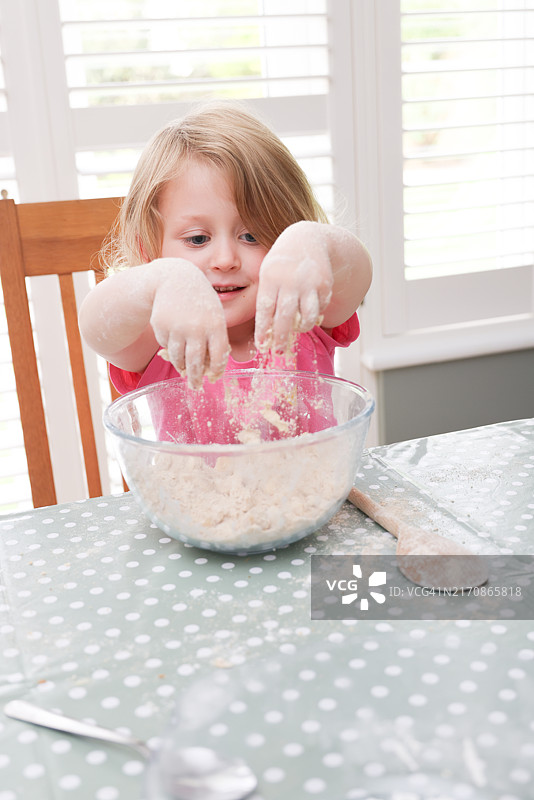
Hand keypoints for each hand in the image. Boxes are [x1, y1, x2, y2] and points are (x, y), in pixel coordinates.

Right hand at [149, 258, 228, 388]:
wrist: (175, 280)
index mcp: (216, 326)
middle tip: (195, 388)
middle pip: (196, 363)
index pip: (218, 358)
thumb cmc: (201, 302)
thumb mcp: (215, 316)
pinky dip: (170, 349)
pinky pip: (167, 347)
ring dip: (182, 367)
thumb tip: (211, 369)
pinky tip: (174, 339)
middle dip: (196, 379)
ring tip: (185, 371)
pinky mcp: (161, 327)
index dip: (216, 372)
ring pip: (179, 359)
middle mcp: (197, 328)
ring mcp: (177, 328)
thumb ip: (216, 340)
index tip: (213, 379)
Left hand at [254, 222, 332, 352]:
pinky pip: (320, 309)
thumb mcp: (267, 275)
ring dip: (302, 329)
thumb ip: (267, 300)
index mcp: (270, 279)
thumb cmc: (281, 264)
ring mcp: (309, 283)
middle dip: (281, 338)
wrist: (306, 240)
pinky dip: (315, 315)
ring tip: (297, 330)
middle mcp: (290, 281)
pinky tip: (309, 310)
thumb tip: (267, 333)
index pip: (265, 310)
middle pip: (286, 318)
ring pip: (307, 318)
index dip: (263, 330)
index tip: (262, 346)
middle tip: (278, 351)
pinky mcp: (324, 285)